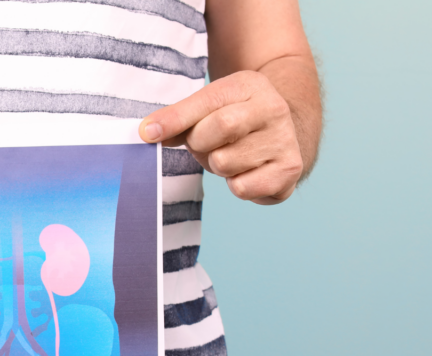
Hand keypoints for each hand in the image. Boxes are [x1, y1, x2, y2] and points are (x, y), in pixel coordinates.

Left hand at [139, 71, 303, 204]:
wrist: (284, 134)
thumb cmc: (235, 122)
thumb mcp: (208, 108)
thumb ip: (178, 119)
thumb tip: (148, 131)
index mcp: (248, 85)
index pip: (205, 102)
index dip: (173, 120)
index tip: (148, 133)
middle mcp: (273, 108)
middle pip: (218, 129)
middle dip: (200, 144)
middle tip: (206, 144)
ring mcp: (284, 139)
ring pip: (225, 163)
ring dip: (217, 166)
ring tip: (230, 156)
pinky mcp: (289, 170)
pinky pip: (242, 187)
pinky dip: (236, 185)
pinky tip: (246, 171)